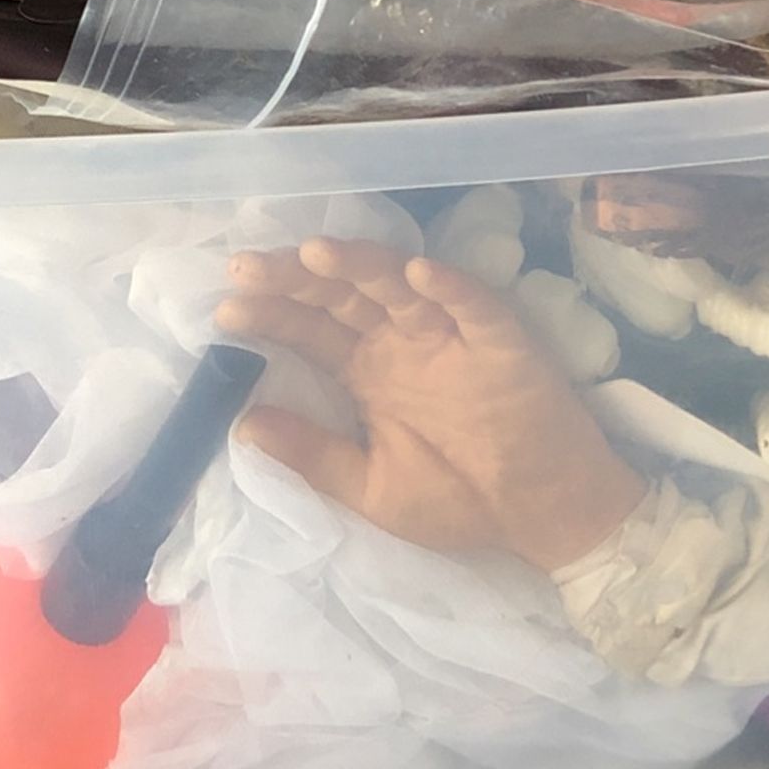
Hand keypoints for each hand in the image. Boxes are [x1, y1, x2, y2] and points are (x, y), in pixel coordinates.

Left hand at [217, 239, 645, 570]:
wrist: (542, 515)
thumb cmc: (458, 501)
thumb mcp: (373, 489)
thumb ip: (314, 456)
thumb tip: (241, 425)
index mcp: (370, 372)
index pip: (312, 331)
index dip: (272, 316)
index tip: (225, 309)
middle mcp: (403, 342)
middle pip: (343, 296)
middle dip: (296, 280)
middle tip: (247, 268)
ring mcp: (451, 335)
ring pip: (398, 287)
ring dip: (359, 266)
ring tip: (315, 253)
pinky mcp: (501, 341)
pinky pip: (473, 306)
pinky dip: (448, 287)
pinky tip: (418, 272)